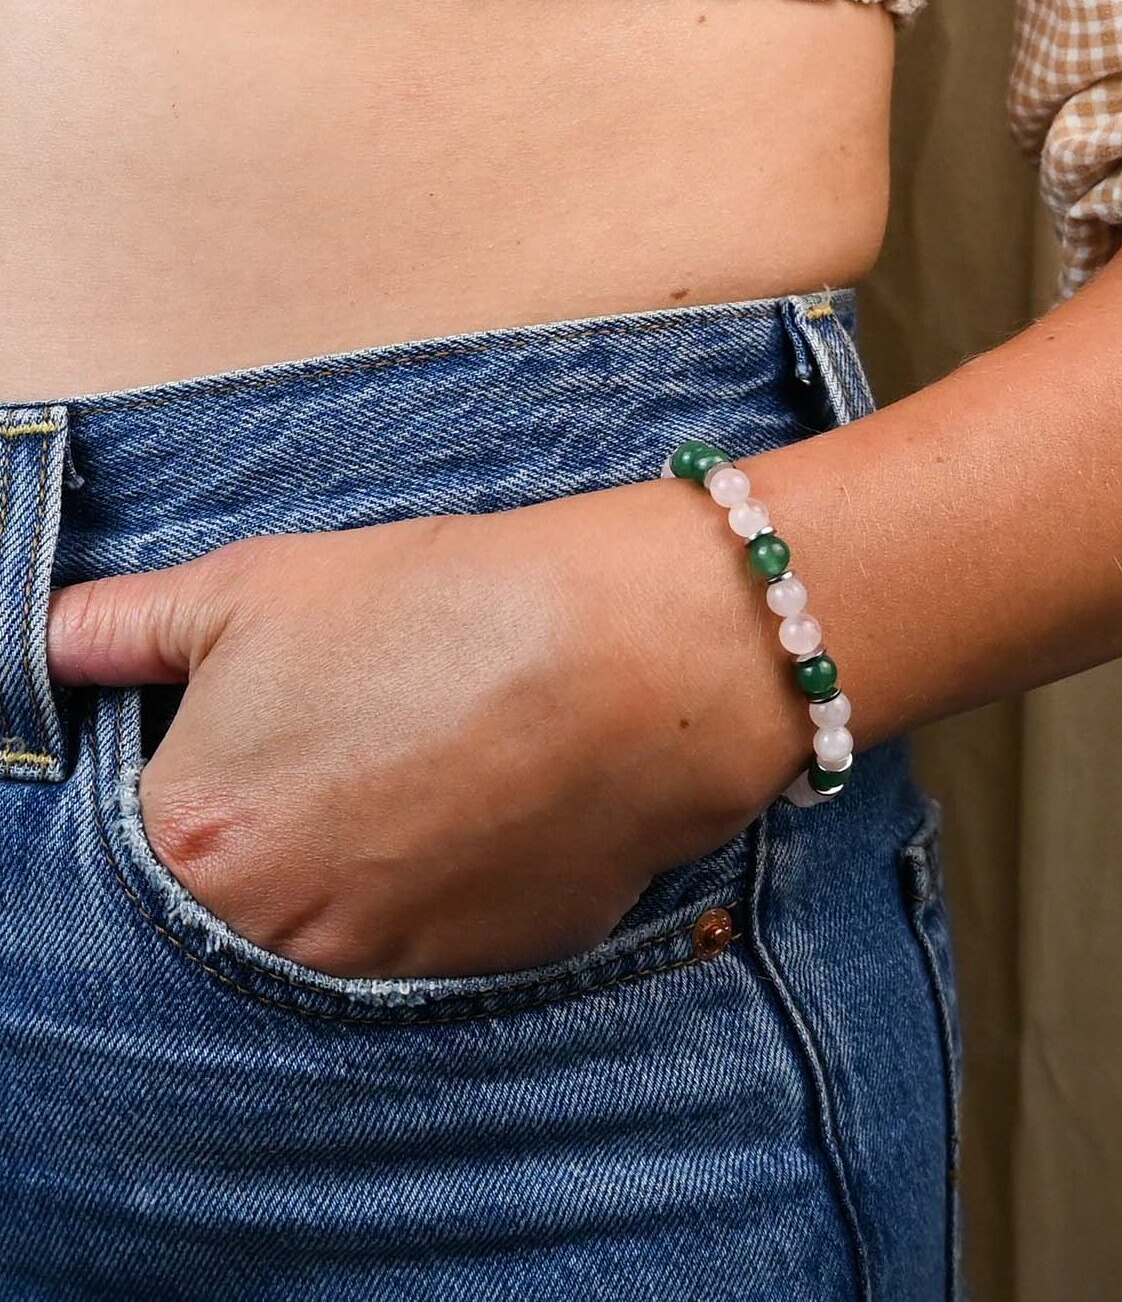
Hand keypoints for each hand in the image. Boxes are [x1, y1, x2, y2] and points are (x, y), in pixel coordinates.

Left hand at [48, 482, 805, 977]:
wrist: (628, 657)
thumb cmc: (439, 606)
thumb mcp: (256, 587)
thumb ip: (123, 628)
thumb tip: (52, 640)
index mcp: (199, 839)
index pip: (166, 827)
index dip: (231, 763)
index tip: (287, 723)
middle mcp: (282, 933)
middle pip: (256, 886)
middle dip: (296, 816)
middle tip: (371, 739)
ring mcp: (391, 966)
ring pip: (351, 916)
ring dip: (376, 854)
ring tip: (442, 762)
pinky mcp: (488, 971)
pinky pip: (442, 932)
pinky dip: (455, 877)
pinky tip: (498, 799)